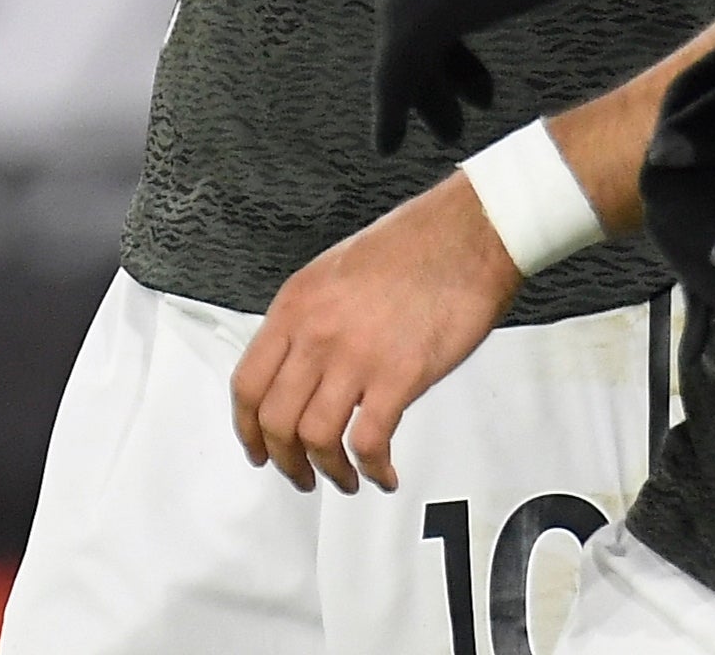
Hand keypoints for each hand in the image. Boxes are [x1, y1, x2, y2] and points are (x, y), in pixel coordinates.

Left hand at [229, 173, 519, 493]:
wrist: (468, 233)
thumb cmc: (413, 247)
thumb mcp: (334, 274)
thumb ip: (309, 321)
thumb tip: (298, 368)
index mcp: (296, 305)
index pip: (247, 383)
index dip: (247, 429)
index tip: (257, 449)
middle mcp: (317, 331)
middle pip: (275, 420)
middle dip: (284, 461)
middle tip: (300, 474)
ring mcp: (355, 354)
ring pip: (314, 438)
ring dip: (327, 471)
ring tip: (344, 479)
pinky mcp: (399, 375)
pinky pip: (368, 442)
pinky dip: (371, 469)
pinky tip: (383, 473)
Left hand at [370, 0, 651, 154]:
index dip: (445, 9)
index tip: (466, 42)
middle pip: (400, 1)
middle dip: (431, 50)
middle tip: (473, 93)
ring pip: (397, 39)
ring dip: (423, 86)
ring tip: (453, 129)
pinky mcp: (420, 13)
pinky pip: (393, 70)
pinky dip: (390, 108)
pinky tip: (389, 142)